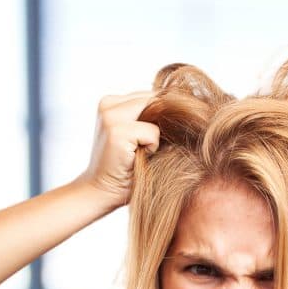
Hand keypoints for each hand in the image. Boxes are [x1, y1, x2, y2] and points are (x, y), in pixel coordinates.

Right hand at [77, 92, 159, 207]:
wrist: (100, 192)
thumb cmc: (125, 167)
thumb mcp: (138, 134)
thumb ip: (151, 116)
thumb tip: (187, 105)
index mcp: (111, 101)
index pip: (152, 95)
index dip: (162, 116)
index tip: (153, 139)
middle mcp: (108, 103)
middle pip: (157, 100)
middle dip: (162, 123)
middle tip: (146, 148)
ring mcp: (110, 115)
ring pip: (156, 113)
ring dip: (155, 136)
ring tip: (138, 152)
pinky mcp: (116, 131)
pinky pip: (153, 132)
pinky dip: (152, 148)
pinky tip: (136, 158)